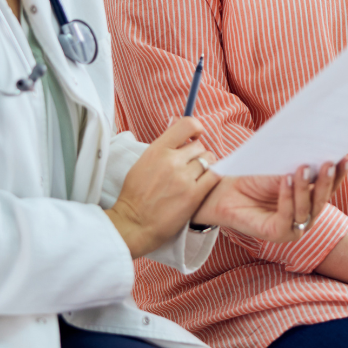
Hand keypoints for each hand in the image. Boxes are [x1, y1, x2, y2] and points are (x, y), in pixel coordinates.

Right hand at [106, 116, 217, 257]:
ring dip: (205, 167)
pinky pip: (214, 176)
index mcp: (157, 149)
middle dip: (197, 154)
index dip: (196, 129)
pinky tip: (204, 183)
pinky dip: (211, 178)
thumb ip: (163, 146)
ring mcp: (184, 177)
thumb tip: (177, 126)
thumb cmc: (136, 194)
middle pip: (199, 146)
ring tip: (195, 178)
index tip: (194, 137)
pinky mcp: (194, 195)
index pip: (187, 124)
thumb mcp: (143, 161)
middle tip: (190, 166)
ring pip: (209, 160)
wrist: (134, 223)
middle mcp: (172, 160)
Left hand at [192, 159, 347, 242]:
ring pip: (306, 209)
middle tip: (329, 162)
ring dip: (306, 187)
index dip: (339, 174)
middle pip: (322, 199)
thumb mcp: (280, 168)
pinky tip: (286, 180)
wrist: (224, 191)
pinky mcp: (276, 235)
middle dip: (327, 181)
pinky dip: (288, 197)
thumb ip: (300, 165)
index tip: (346, 156)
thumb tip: (320, 149)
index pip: (329, 187)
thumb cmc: (254, 177)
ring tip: (303, 167)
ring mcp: (292, 228)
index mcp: (310, 200)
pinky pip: (287, 217)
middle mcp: (305, 216)